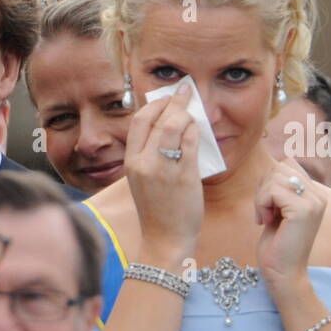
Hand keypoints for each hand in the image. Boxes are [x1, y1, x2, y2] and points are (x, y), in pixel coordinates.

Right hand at [123, 82, 202, 264]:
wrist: (164, 238)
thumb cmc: (157, 210)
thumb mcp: (143, 180)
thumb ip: (149, 154)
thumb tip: (168, 125)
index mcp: (130, 163)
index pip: (139, 121)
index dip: (154, 104)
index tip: (167, 97)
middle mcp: (143, 163)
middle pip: (156, 118)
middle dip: (172, 101)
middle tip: (185, 92)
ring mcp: (163, 168)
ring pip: (175, 126)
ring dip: (187, 113)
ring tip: (195, 110)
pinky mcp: (184, 175)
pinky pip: (191, 142)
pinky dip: (196, 130)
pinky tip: (200, 128)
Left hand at [254, 157, 326, 296]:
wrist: (283, 273)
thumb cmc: (277, 246)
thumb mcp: (277, 211)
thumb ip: (278, 190)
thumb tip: (270, 169)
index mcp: (313, 195)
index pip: (287, 165)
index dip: (268, 181)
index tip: (266, 205)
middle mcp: (317, 196)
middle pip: (280, 167)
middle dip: (263, 187)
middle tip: (263, 212)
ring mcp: (313, 202)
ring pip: (275, 177)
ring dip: (261, 197)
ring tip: (265, 217)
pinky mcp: (303, 210)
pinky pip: (273, 190)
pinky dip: (261, 204)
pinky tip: (265, 222)